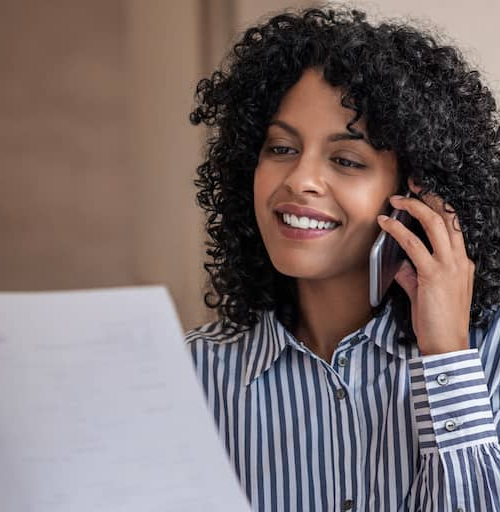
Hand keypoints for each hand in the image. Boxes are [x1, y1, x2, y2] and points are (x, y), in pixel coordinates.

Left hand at [377, 177, 473, 355]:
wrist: (447, 344)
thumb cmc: (437, 320)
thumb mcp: (426, 291)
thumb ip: (413, 274)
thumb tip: (399, 263)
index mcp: (461, 262)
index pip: (453, 225)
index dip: (439, 206)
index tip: (423, 193)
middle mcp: (459, 259)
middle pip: (448, 217)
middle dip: (430, 196)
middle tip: (412, 184)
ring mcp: (448, 266)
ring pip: (434, 224)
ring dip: (413, 206)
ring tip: (395, 199)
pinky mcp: (432, 275)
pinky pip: (413, 245)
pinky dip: (397, 230)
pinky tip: (385, 223)